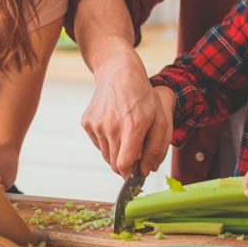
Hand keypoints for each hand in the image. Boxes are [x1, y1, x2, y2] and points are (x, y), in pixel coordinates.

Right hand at [81, 50, 168, 176]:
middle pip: (115, 164)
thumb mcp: (160, 120)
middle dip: (126, 163)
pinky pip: (98, 144)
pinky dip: (107, 141)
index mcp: (132, 127)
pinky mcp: (87, 122)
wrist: (119, 73)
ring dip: (116, 152)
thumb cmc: (143, 97)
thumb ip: (156, 148)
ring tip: (125, 133)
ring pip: (106, 155)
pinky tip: (114, 125)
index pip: (124, 165)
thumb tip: (147, 171)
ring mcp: (96, 124)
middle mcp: (110, 127)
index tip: (137, 172)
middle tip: (135, 149)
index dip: (131, 173)